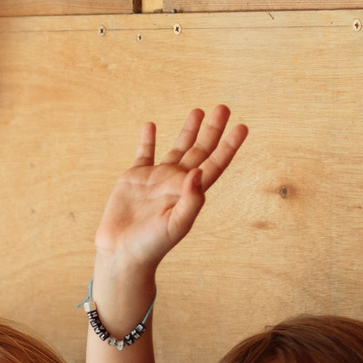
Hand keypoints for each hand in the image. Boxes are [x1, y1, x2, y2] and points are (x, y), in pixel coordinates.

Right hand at [94, 105, 249, 281]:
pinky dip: (147, 140)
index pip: (214, 164)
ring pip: (177, 148)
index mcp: (190, 192)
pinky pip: (143, 154)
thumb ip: (191, 200)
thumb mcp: (175, 225)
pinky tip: (150, 125)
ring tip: (198, 111)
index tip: (241, 127)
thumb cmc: (151, 246)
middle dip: (212, 130)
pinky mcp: (134, 178)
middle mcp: (176, 182)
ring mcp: (156, 179)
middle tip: (224, 108)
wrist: (121, 254)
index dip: (229, 146)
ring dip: (188, 130)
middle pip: (200, 150)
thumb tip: (199, 172)